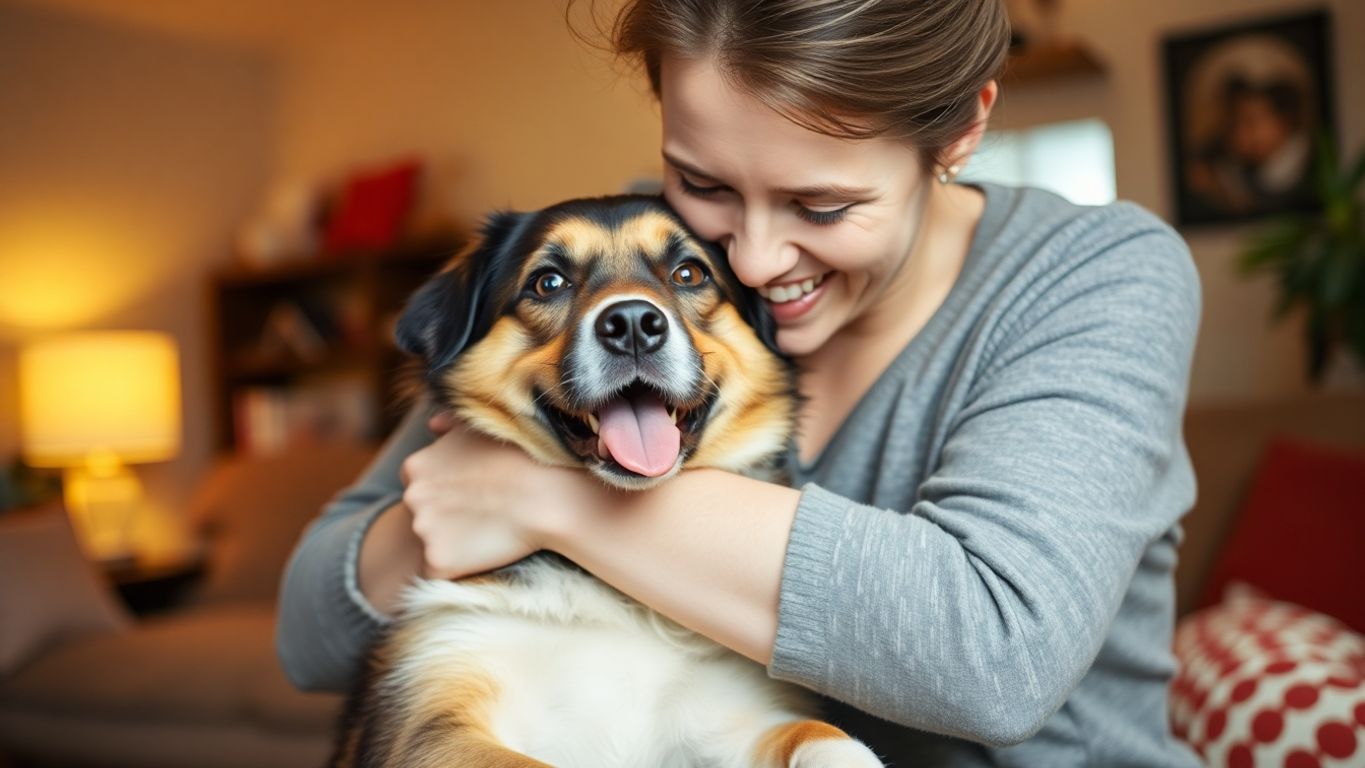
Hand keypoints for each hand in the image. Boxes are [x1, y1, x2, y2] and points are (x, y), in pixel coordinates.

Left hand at [400, 410, 582, 579]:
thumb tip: (431, 426)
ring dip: (453, 542)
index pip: (419, 487)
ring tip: (489, 530)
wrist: (548, 494)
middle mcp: (411, 497)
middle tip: (484, 513)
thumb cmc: (521, 456)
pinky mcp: (438, 561)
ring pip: (431, 543)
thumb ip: (447, 424)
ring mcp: (422, 530)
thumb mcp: (479, 428)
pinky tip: (487, 551)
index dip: (447, 493)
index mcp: (415, 466)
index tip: (474, 495)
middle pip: (422, 515)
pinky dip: (458, 568)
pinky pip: (440, 571)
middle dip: (446, 518)